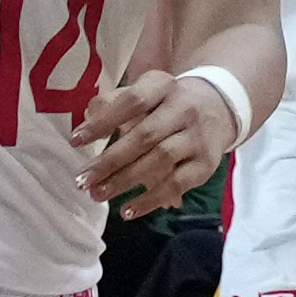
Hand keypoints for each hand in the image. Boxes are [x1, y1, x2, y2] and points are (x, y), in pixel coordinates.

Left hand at [72, 65, 240, 214]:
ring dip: (126, 181)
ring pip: (160, 160)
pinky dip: (151, 200)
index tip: (76, 141)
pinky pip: (177, 184)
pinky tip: (128, 210)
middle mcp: (184, 108)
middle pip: (144, 136)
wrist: (219, 107)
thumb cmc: (167, 103)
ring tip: (98, 194)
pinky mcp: (206, 164)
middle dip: (110, 161)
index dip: (103, 122)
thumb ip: (113, 103)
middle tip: (83, 180)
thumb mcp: (144, 92)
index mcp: (163, 86)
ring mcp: (197, 137)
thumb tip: (87, 118)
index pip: (132, 102)